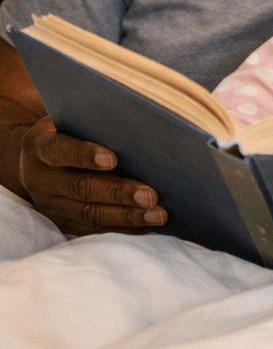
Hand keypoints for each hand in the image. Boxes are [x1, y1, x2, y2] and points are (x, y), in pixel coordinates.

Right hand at [18, 116, 166, 234]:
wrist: (43, 157)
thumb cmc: (73, 129)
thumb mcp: (76, 120)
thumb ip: (98, 124)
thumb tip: (143, 128)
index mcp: (38, 145)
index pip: (59, 150)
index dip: (84, 155)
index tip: (112, 159)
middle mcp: (39, 178)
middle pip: (80, 187)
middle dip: (118, 193)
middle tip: (150, 196)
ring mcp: (49, 204)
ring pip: (89, 213)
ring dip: (127, 216)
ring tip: (158, 214)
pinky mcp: (62, 222)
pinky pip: (93, 228)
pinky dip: (122, 228)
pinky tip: (147, 224)